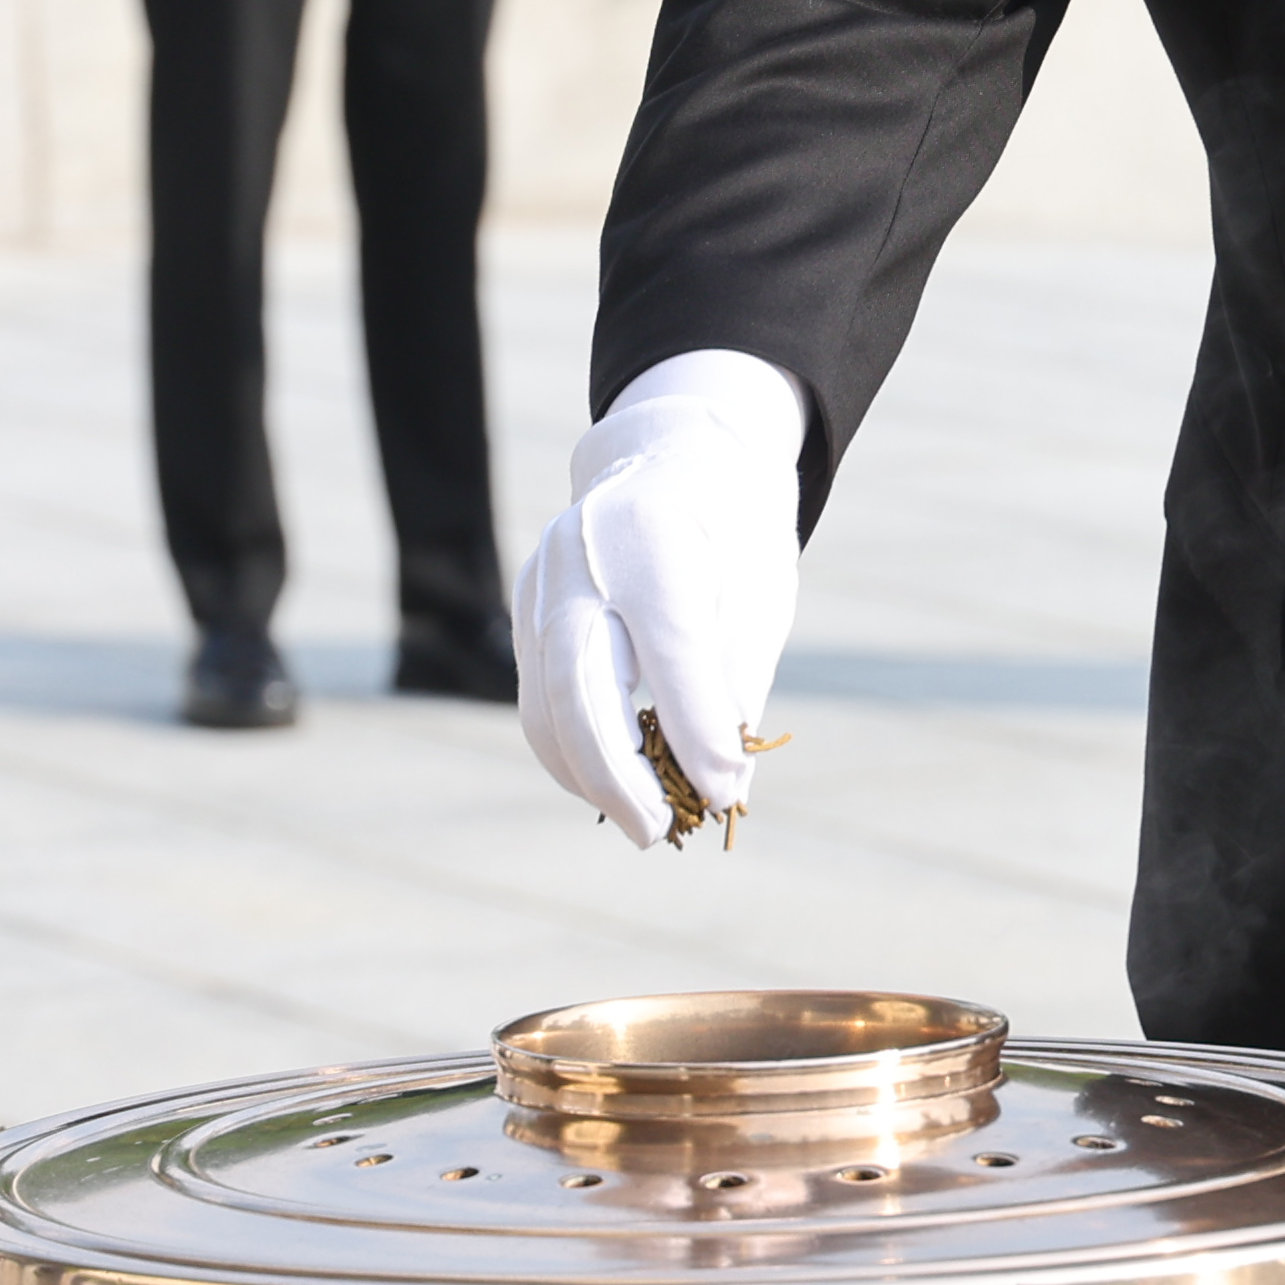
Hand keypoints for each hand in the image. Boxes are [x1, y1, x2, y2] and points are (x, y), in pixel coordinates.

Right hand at [516, 354, 806, 848]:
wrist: (675, 451)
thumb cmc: (734, 530)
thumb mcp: (759, 591)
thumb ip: (736, 687)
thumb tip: (726, 790)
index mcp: (658, 534)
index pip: (672, 647)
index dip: (696, 730)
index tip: (723, 793)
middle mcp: (584, 553)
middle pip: (579, 682)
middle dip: (616, 773)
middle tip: (658, 833)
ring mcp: (542, 578)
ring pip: (545, 698)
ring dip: (587, 773)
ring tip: (642, 819)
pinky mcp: (524, 605)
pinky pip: (536, 693)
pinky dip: (569, 747)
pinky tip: (610, 782)